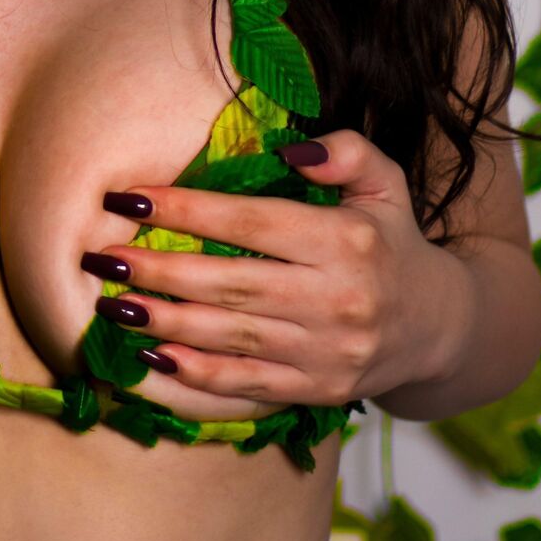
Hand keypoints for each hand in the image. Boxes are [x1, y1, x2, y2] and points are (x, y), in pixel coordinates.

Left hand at [83, 128, 470, 422]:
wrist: (439, 328)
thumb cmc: (392, 241)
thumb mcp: (385, 182)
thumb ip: (344, 151)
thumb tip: (289, 149)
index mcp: (347, 243)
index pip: (251, 223)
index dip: (186, 210)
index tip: (129, 197)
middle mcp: (336, 301)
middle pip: (231, 285)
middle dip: (159, 270)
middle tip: (101, 256)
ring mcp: (326, 354)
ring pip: (231, 338)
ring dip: (164, 323)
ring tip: (110, 304)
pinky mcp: (316, 391)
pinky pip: (247, 386)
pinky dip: (196, 376)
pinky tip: (150, 357)